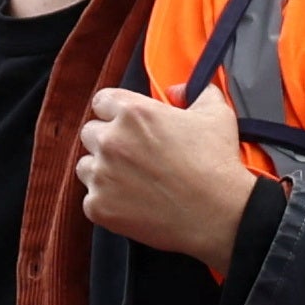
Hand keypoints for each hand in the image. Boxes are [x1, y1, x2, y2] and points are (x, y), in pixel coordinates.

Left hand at [70, 83, 258, 278]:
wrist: (218, 214)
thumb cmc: (217, 163)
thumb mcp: (215, 113)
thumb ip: (194, 91)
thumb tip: (176, 90)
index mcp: (133, 112)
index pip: (102, 102)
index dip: (115, 112)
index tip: (126, 124)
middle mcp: (111, 140)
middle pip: (90, 133)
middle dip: (108, 141)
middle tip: (132, 156)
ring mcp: (101, 175)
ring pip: (86, 166)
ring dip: (102, 171)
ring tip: (130, 181)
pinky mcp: (99, 207)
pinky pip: (90, 199)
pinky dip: (107, 202)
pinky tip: (132, 204)